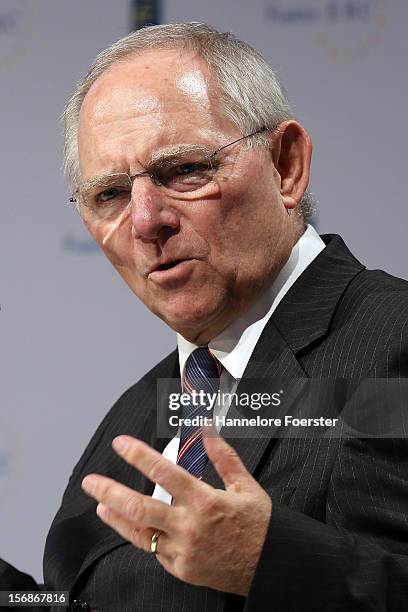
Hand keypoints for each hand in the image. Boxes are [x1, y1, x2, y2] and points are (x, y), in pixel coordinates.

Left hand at [81, 431, 271, 595]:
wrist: (269, 566)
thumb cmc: (259, 526)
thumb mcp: (246, 486)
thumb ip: (223, 457)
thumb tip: (207, 433)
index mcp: (205, 501)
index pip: (163, 473)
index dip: (138, 455)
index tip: (122, 444)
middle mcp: (189, 527)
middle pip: (140, 507)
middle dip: (111, 491)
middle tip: (92, 481)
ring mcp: (182, 551)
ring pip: (140, 532)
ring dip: (116, 516)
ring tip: (101, 503)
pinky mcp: (181, 568)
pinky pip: (154, 550)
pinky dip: (139, 534)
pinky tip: (130, 524)